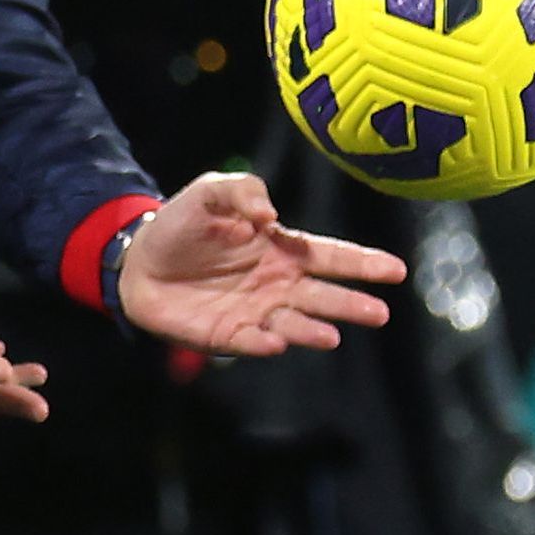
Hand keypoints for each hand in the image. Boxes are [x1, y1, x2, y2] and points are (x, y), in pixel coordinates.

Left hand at [114, 172, 405, 357]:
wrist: (138, 260)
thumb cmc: (182, 224)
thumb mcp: (211, 193)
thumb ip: (244, 192)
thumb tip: (270, 216)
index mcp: (281, 249)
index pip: (331, 256)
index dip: (363, 263)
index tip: (396, 269)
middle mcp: (277, 284)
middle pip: (323, 297)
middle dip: (352, 305)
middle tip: (380, 313)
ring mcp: (255, 312)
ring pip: (294, 325)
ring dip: (313, 331)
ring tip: (331, 335)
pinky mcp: (228, 335)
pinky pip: (251, 342)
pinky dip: (264, 343)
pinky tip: (275, 341)